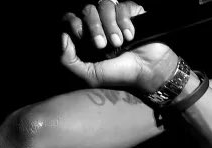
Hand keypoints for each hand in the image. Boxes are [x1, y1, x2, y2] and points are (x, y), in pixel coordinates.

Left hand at [61, 1, 177, 92]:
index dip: (74, 24)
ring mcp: (115, 17)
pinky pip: (122, 6)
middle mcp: (99, 24)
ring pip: (104, 4)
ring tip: (119, 43)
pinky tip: (131, 36)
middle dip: (94, 27)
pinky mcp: (132, 12)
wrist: (149, 71)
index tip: (82, 38)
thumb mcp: (90, 75)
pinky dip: (125, 22)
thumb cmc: (120, 74)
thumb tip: (62, 36)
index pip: (71, 18)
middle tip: (103, 45)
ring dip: (110, 25)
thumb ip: (68, 61)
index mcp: (86, 37)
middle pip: (87, 9)